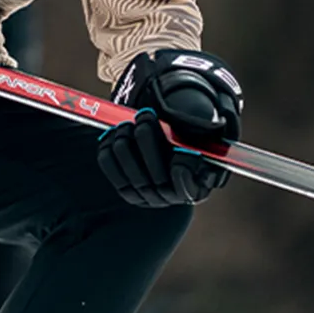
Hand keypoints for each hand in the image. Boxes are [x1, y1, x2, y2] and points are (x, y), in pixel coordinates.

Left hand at [97, 49, 242, 206]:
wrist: (165, 141)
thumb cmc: (187, 133)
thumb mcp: (200, 128)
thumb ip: (202, 128)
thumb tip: (205, 124)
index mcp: (197, 187)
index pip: (186, 185)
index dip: (181, 164)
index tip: (178, 142)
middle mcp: (170, 197)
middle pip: (155, 176)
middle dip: (147, 139)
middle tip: (145, 115)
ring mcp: (147, 196)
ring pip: (129, 169)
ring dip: (126, 139)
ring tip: (129, 122)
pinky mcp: (125, 188)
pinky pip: (110, 166)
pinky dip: (108, 146)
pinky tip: (114, 133)